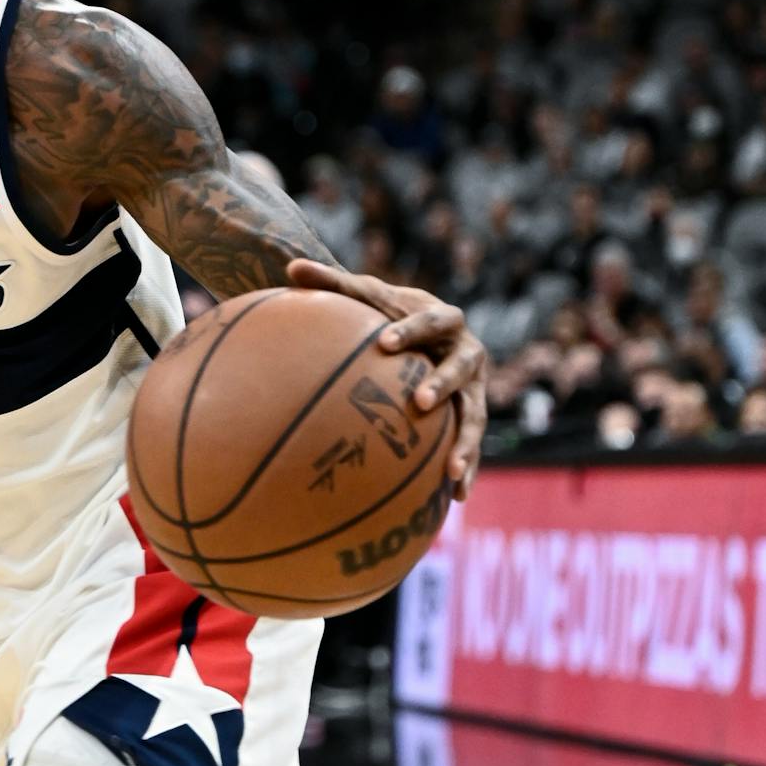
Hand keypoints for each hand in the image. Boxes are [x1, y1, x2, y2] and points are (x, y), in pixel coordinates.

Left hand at [287, 259, 486, 497]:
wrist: (426, 332)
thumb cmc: (389, 313)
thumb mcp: (365, 296)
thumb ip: (332, 282)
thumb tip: (290, 266)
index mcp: (445, 319)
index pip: (431, 320)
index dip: (411, 330)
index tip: (385, 343)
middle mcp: (468, 353)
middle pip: (461, 367)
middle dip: (444, 384)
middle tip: (421, 402)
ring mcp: (475, 387)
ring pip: (475, 415)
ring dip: (466, 442)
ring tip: (451, 472)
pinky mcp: (471, 414)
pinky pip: (470, 443)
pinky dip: (466, 469)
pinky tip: (456, 500)